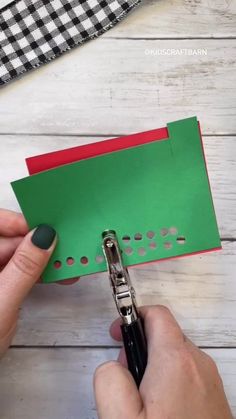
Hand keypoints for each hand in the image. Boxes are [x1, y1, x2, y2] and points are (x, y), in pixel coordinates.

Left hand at [0, 208, 56, 357]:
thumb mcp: (2, 303)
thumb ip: (24, 268)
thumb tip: (43, 238)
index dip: (20, 223)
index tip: (45, 230)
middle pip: (9, 241)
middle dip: (37, 246)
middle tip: (63, 251)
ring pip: (15, 256)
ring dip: (39, 261)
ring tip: (63, 267)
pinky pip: (16, 270)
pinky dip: (33, 272)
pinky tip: (50, 276)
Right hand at [94, 305, 232, 418]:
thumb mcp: (121, 418)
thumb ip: (108, 379)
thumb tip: (113, 366)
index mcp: (176, 360)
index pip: (156, 314)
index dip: (131, 317)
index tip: (116, 333)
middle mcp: (198, 364)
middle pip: (164, 335)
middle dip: (139, 348)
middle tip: (125, 376)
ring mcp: (209, 381)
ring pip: (174, 357)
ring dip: (152, 367)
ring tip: (140, 401)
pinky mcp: (213, 398)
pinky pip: (186, 375)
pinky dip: (168, 381)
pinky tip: (160, 411)